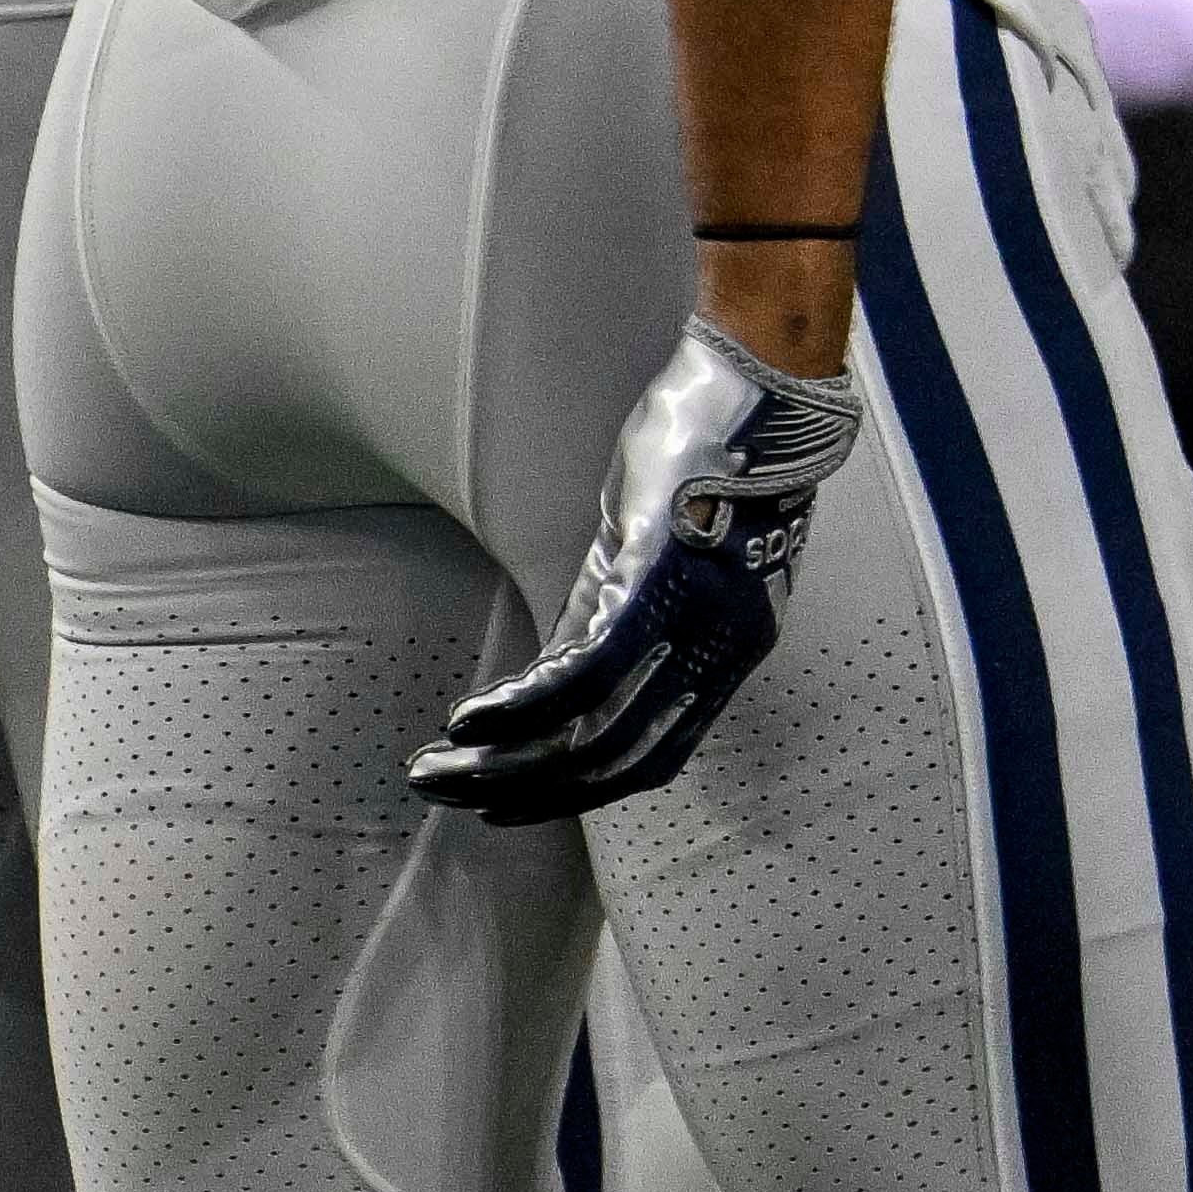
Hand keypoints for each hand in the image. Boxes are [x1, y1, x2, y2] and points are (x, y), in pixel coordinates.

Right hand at [418, 315, 870, 822]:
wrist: (753, 387)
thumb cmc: (707, 466)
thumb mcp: (653, 566)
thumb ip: (609, 629)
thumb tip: (547, 692)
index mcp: (729, 655)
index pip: (653, 760)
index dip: (577, 794)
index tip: (507, 804)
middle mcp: (722, 651)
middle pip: (617, 761)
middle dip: (524, 791)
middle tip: (447, 792)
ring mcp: (696, 621)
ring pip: (593, 730)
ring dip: (504, 761)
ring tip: (438, 767)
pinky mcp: (659, 582)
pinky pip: (583, 674)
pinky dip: (520, 709)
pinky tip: (468, 720)